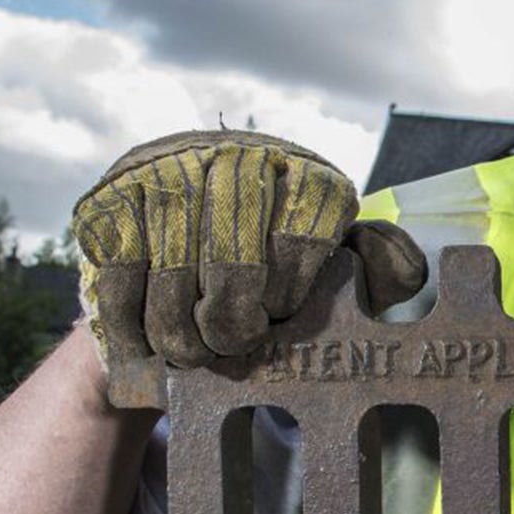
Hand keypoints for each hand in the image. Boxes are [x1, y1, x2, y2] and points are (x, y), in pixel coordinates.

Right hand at [72, 130, 424, 373]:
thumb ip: (374, 267)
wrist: (179, 219)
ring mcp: (164, 177)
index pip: (300, 243)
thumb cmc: (277, 256)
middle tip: (232, 347)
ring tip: (194, 353)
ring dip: (182, 338)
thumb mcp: (334, 256)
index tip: (280, 317)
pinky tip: (148, 346)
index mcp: (302, 174)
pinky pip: (118, 286)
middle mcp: (232, 159)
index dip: (289, 298)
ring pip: (172, 283)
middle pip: (233, 266)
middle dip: (232, 326)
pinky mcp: (107, 205)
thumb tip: (407, 275)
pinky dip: (132, 331)